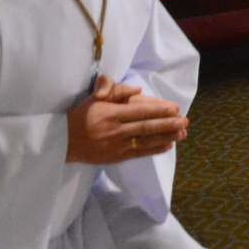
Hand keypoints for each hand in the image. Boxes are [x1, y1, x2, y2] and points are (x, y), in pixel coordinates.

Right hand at [65, 76, 187, 163]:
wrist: (63, 140)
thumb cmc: (81, 115)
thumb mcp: (96, 97)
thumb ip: (117, 91)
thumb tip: (138, 90)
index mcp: (110, 113)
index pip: (140, 111)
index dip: (159, 110)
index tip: (175, 108)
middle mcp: (115, 130)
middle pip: (146, 127)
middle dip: (168, 124)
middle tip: (185, 121)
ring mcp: (116, 146)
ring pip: (145, 141)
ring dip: (165, 137)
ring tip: (182, 133)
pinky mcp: (116, 157)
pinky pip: (139, 153)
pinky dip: (154, 149)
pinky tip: (167, 145)